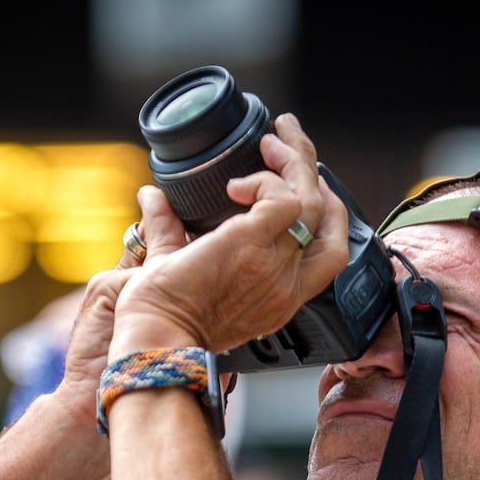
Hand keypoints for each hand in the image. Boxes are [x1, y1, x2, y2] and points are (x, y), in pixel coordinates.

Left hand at [108, 113, 349, 356]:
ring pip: (312, 203)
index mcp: (279, 297)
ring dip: (295, 164)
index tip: (299, 185)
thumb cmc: (161, 319)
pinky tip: (238, 183)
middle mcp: (287, 284)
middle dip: (314, 174)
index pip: (327, 252)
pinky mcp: (254, 244)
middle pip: (328, 220)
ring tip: (273, 140)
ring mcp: (275, 265)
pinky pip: (283, 200)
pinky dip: (266, 181)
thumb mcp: (172, 271)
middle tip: (290, 142)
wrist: (157, 339)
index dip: (323, 212)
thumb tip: (150, 197)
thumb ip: (165, 230)